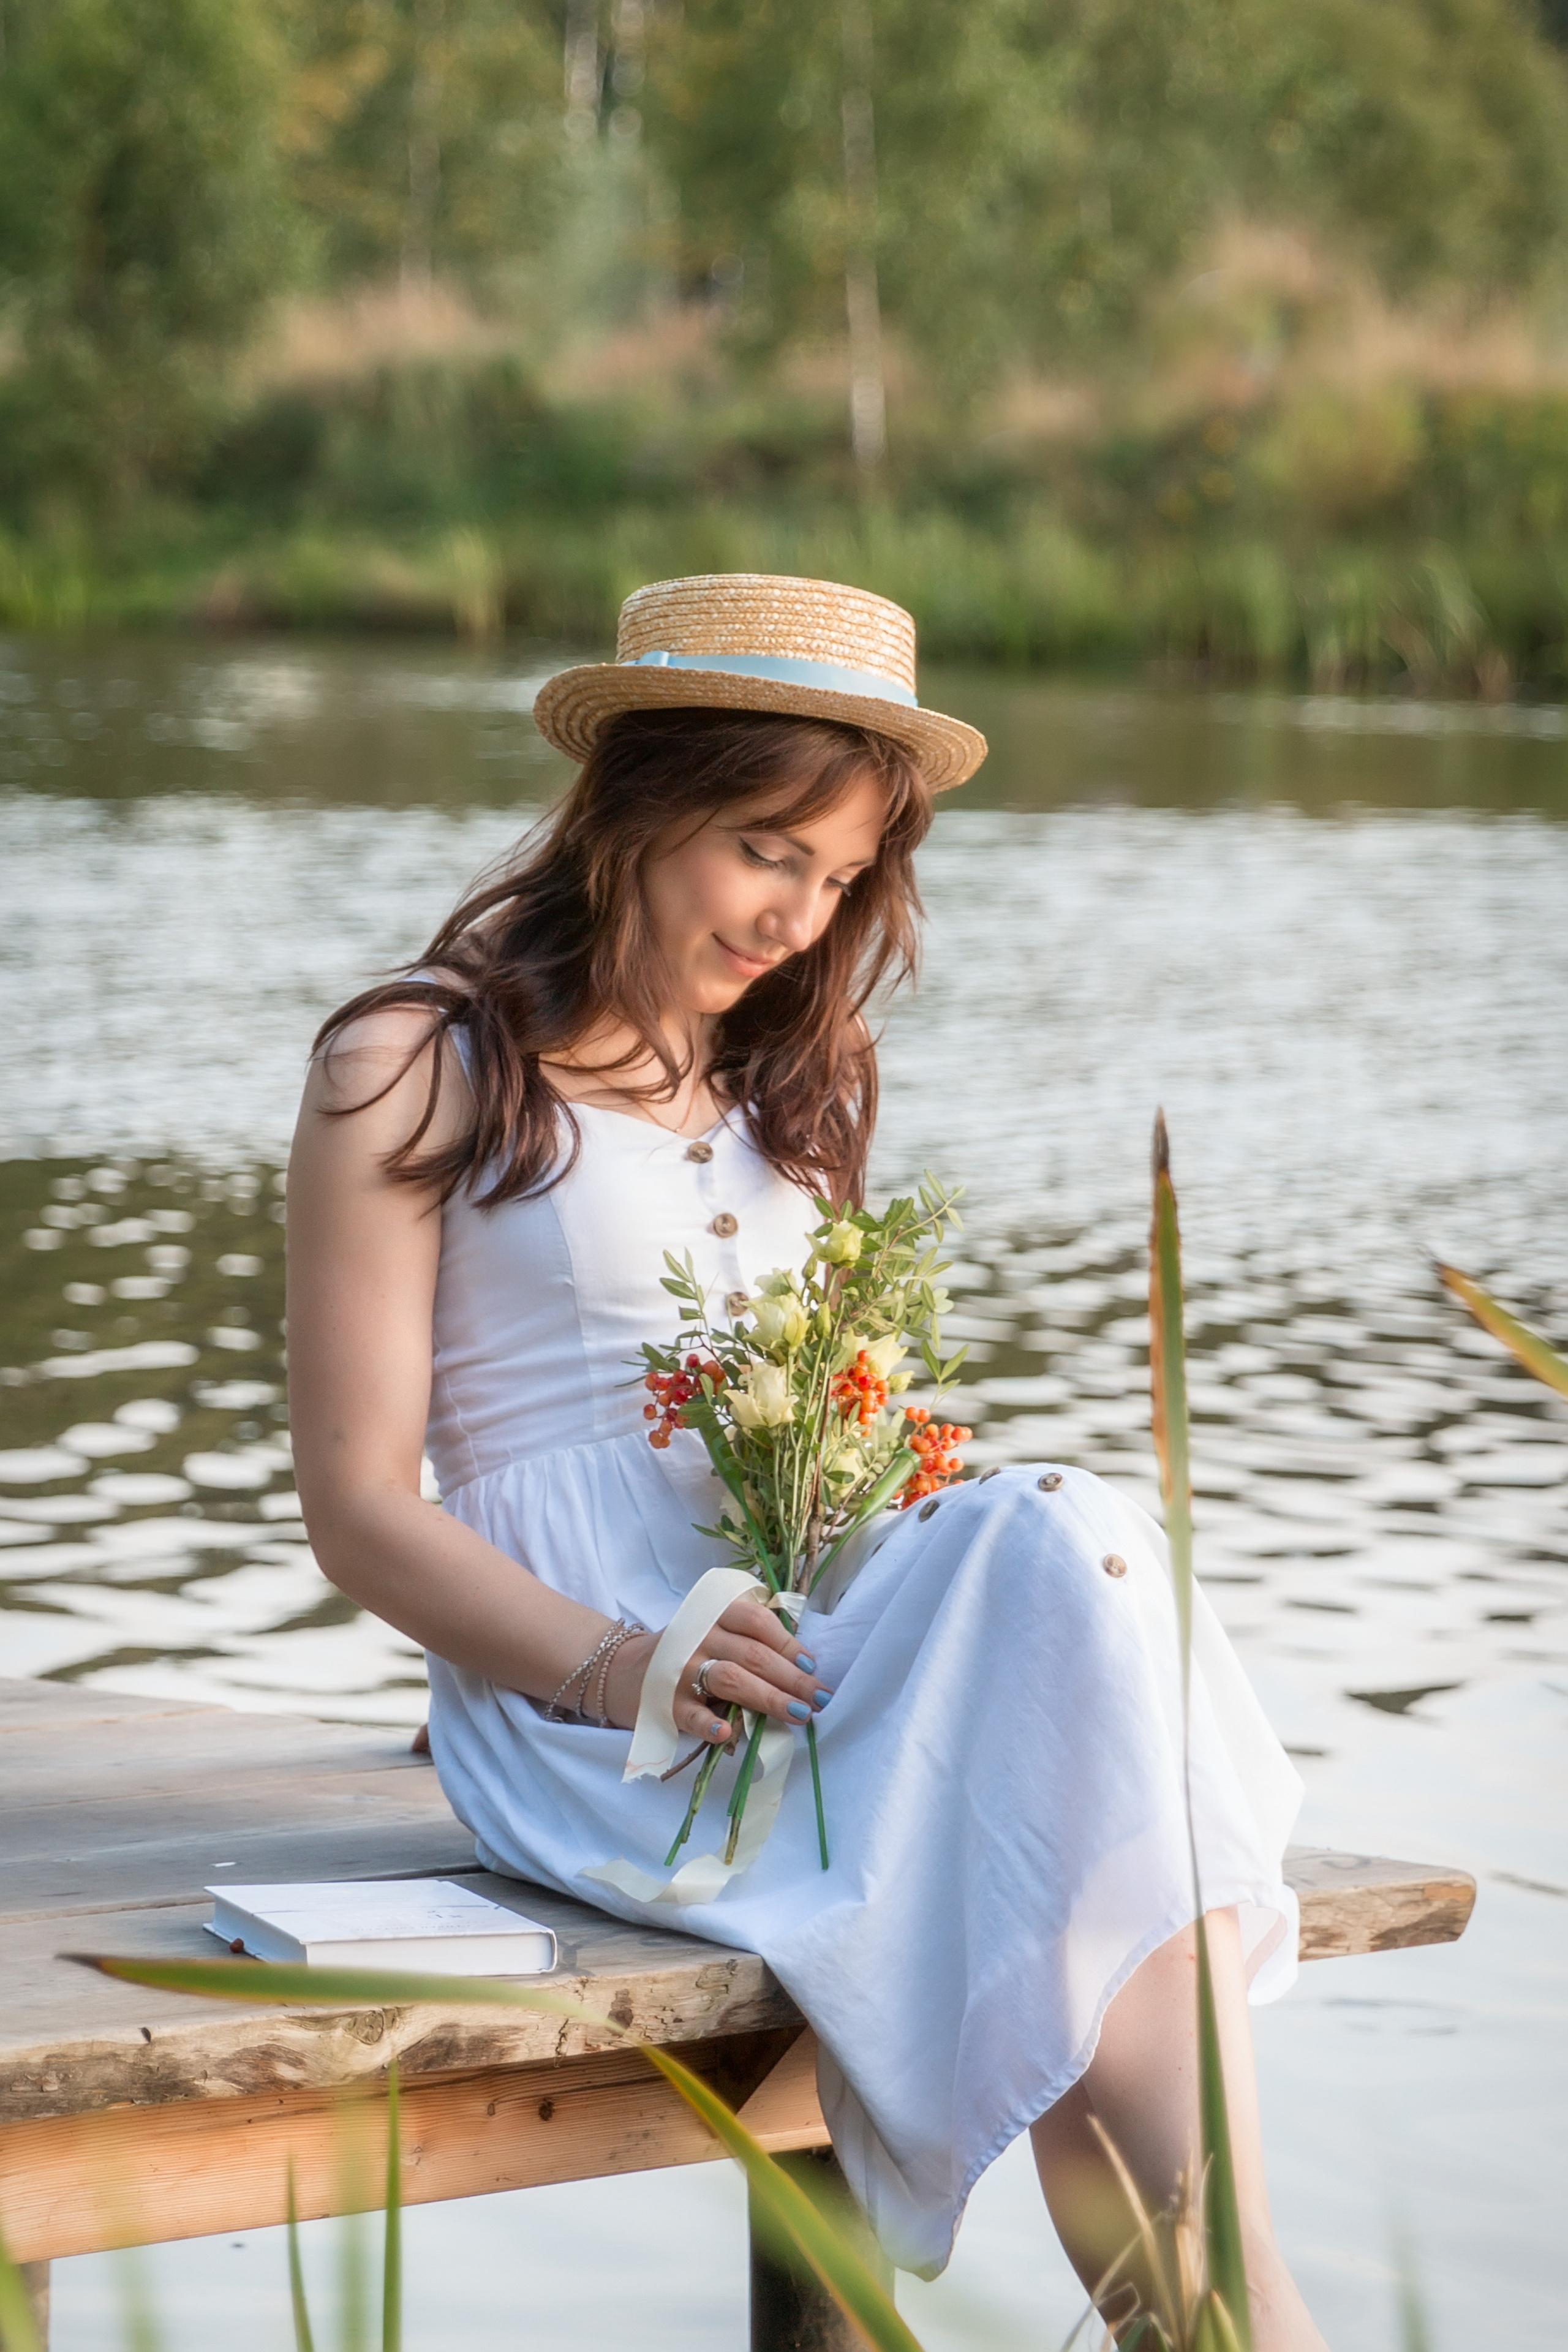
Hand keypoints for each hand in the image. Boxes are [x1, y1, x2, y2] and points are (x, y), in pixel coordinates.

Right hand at [603, 1601, 831, 1741]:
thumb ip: (750, 1640)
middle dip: (791, 1677)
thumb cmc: (686, 1652)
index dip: (788, 1643)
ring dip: (768, 1697)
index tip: (812, 1666)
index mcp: (714, 1615)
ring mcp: (681, 1670)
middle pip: (752, 1653)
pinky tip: (727, 1734)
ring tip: (798, 1714)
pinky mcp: (665, 1703)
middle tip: (820, 1697)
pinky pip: (690, 1714)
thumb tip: (803, 1667)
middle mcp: (699, 1637)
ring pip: (730, 1679)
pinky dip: (709, 1724)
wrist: (624, 1671)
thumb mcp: (714, 1631)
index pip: (757, 1622)